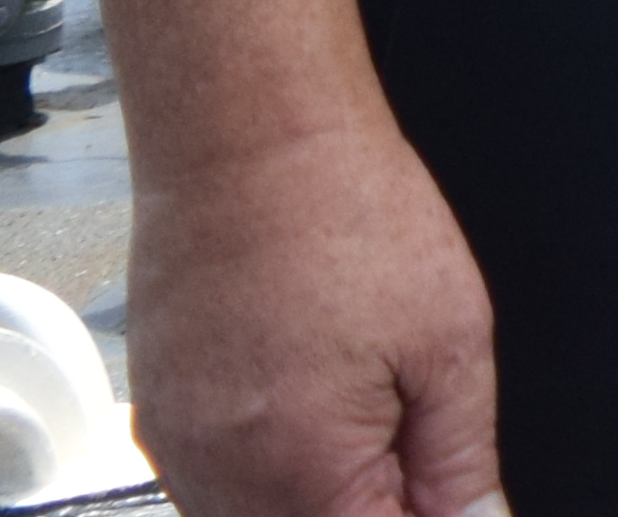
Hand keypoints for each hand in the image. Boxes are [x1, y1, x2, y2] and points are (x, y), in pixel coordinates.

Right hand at [111, 113, 506, 516]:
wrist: (247, 138)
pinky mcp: (155, 426)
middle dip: (372, 508)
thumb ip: (461, 459)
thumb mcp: (451, 340)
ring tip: (359, 405)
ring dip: (318, 497)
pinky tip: (306, 407)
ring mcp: (178, 457)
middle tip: (412, 452)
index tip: (446, 496)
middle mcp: (223, 482)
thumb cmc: (345, 212)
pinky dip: (266, 477)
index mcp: (305, 474)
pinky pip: (215, 490)